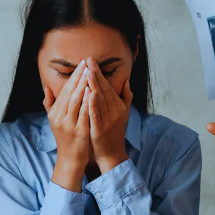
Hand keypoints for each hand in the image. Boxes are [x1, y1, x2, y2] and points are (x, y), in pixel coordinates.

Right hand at [44, 60, 90, 191]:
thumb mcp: (54, 121)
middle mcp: (59, 117)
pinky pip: (83, 114)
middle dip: (79, 76)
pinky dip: (87, 102)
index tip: (82, 63)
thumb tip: (46, 87)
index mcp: (54, 113)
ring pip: (75, 101)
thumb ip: (50, 104)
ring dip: (82, 85)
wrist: (69, 160)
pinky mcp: (78, 131)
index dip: (73, 76)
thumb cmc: (65, 138)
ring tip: (89, 72)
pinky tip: (92, 92)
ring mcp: (68, 124)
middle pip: (69, 92)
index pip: (64, 90)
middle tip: (87, 62)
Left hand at [87, 57, 131, 173]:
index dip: (99, 73)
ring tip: (88, 72)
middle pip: (104, 90)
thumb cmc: (114, 132)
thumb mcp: (123, 113)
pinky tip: (88, 94)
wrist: (111, 154)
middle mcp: (115, 111)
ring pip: (100, 100)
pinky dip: (93, 104)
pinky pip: (96, 114)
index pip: (108, 86)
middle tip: (88, 60)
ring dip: (94, 85)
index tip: (91, 61)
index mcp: (119, 106)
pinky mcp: (100, 129)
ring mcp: (108, 120)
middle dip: (96, 74)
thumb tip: (126, 81)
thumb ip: (125, 97)